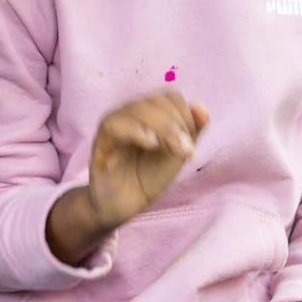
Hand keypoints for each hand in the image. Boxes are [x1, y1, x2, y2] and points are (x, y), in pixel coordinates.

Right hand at [83, 92, 205, 230]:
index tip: (190, 145)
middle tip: (186, 152)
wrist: (126, 204)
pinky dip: (137, 132)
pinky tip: (152, 145)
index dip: (186, 117)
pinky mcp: (101, 140)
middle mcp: (130, 113)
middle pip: (156, 101)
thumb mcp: (178, 153)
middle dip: (177, 125)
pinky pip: (116, 125)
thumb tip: (200, 107)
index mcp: (150, 112)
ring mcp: (114, 124)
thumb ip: (192, 131)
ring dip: (163, 129)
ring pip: (138, 110)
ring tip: (174, 151)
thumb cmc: (149, 176)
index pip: (170, 97)